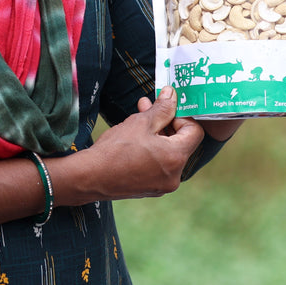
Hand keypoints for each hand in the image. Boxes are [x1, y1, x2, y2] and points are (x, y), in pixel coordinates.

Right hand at [61, 89, 202, 201]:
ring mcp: (163, 185)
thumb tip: (172, 95)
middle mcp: (175, 175)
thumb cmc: (115, 149)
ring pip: (168, 154)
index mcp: (176, 157)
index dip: (182, 116)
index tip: (166, 108)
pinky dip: (152, 152)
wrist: (90, 177)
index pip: (195, 132)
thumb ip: (162, 109)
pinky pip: (159, 166)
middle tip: (149, 107)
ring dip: (157, 136)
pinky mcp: (151, 189)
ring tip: (138, 120)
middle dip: (166, 123)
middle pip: (181, 143)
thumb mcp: (141, 122)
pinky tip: (135, 140)